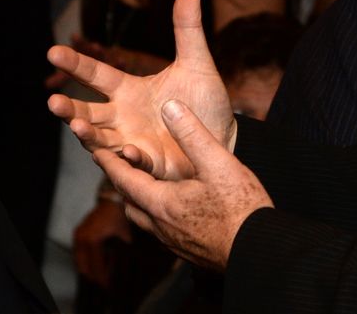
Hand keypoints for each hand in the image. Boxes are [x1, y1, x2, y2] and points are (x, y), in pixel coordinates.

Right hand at [48, 0, 235, 179]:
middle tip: (52, 102)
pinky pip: (136, 164)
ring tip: (77, 126)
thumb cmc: (204, 101)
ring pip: (101, 140)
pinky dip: (131, 158)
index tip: (53, 51)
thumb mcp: (197, 63)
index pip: (96, 75)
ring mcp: (133, 143)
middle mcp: (123, 118)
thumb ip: (187, 30)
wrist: (225, 137)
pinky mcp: (150, 165)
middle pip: (87, 112)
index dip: (76, 64)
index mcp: (129, 91)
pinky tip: (131, 151)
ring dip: (88, 135)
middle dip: (69, 109)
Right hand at [72, 198, 131, 287]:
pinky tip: (101, 261)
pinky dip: (88, 260)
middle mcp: (82, 238)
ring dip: (90, 269)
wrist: (113, 198)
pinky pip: (80, 252)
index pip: (96, 267)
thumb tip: (124, 272)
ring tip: (104, 274)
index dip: (103, 279)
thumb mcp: (126, 236)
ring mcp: (78, 235)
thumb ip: (124, 254)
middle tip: (106, 283)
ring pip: (80, 261)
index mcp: (92, 240)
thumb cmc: (121, 215)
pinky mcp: (78, 232)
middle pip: (84, 267)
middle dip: (95, 277)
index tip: (108, 287)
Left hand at [97, 98, 272, 270]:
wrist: (260, 251)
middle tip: (118, 166)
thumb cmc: (241, 208)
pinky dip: (157, 214)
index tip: (96, 150)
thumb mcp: (218, 162)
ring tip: (144, 186)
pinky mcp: (189, 251)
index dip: (110, 163)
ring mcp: (175, 243)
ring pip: (145, 219)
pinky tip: (173, 208)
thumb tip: (170, 105)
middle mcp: (162, 227)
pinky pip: (162, 231)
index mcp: (162, 203)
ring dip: (139, 200)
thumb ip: (192, 134)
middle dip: (122, 183)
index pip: (125, 180)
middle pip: (130, 203)